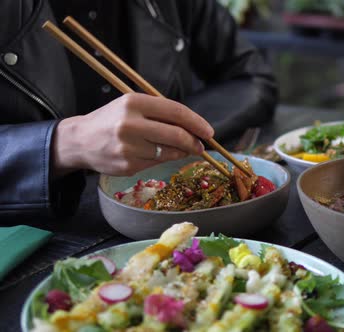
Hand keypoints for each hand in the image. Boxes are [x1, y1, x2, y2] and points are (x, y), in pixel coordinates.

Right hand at [52, 93, 213, 176]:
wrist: (80, 140)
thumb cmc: (113, 120)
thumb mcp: (133, 106)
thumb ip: (162, 114)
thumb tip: (195, 128)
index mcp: (134, 103)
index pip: (176, 112)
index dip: (197, 122)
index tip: (209, 131)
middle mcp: (130, 124)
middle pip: (177, 135)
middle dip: (194, 142)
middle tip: (201, 146)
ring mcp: (128, 147)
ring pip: (169, 152)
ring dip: (182, 152)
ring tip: (182, 149)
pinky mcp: (127, 165)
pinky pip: (157, 163)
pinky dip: (164, 159)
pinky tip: (158, 154)